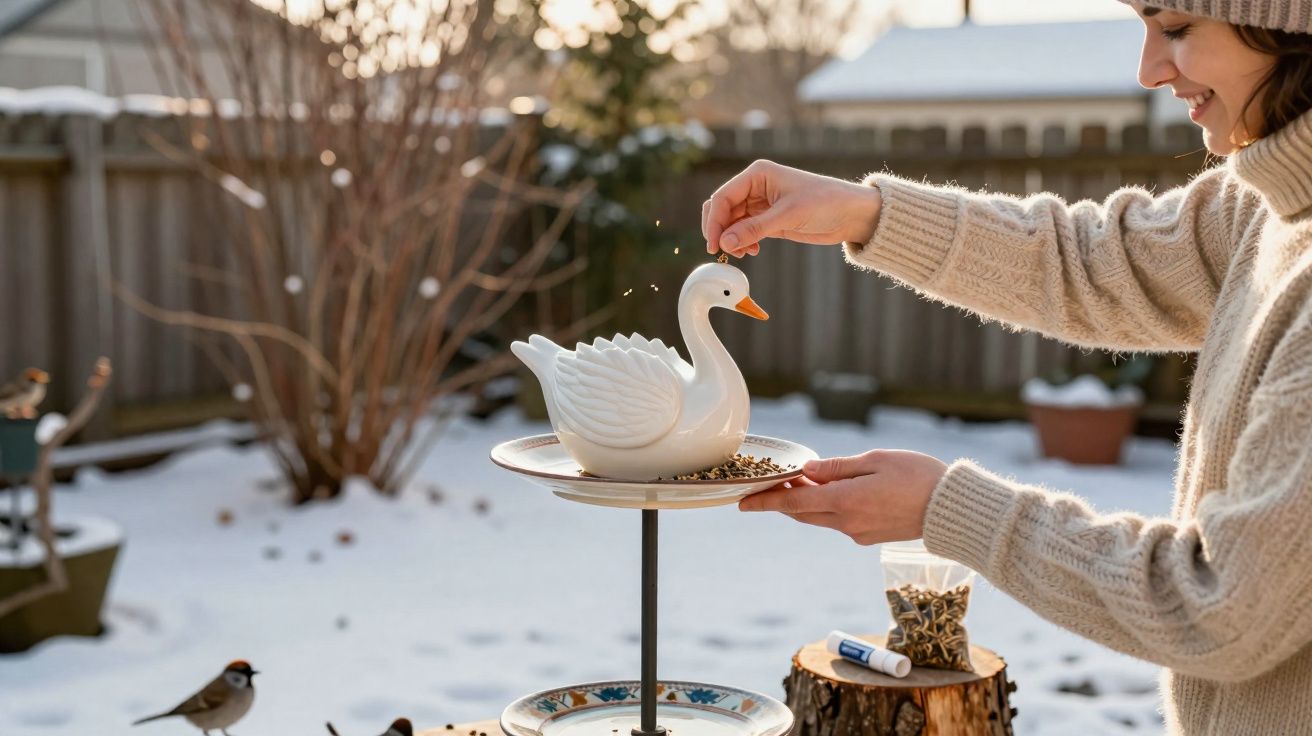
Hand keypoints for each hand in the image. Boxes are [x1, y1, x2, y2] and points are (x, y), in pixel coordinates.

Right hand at [702, 159, 882, 257]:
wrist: (851, 214)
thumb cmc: (824, 203)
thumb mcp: (788, 215)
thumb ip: (754, 229)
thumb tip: (725, 243)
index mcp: (757, 174)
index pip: (723, 197)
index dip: (714, 222)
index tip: (715, 245)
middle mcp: (755, 187)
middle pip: (722, 209)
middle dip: (720, 230)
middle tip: (723, 252)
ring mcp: (760, 204)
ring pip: (731, 222)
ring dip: (731, 239)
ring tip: (743, 253)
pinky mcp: (768, 220)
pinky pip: (744, 231)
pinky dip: (742, 242)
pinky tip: (751, 252)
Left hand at [738, 449, 947, 544]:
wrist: (951, 509)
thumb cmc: (917, 476)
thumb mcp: (874, 461)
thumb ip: (837, 468)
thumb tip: (806, 472)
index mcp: (844, 502)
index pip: (793, 504)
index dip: (765, 502)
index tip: (742, 502)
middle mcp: (846, 523)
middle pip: (803, 513)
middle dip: (783, 500)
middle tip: (770, 483)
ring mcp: (858, 533)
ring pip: (821, 517)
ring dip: (807, 502)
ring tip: (800, 482)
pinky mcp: (870, 536)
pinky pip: (840, 521)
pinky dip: (829, 507)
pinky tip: (834, 491)